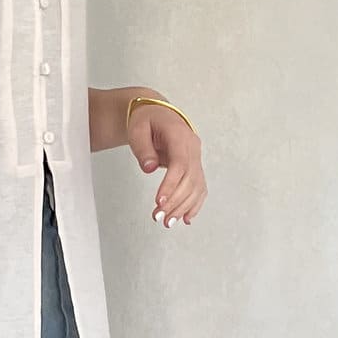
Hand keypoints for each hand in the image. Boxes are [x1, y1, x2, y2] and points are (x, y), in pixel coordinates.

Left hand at [127, 99, 205, 226]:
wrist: (158, 115)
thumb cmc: (147, 120)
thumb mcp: (138, 129)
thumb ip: (143, 148)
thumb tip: (149, 168)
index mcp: (180, 135)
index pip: (180, 163)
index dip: (171, 184)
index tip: (159, 201)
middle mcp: (193, 148)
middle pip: (190, 179)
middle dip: (175, 201)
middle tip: (159, 217)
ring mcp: (196, 158)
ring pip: (196, 186)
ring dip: (183, 207)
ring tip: (167, 222)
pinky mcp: (195, 168)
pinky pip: (200, 188)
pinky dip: (194, 205)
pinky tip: (185, 219)